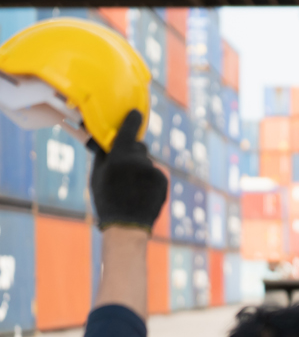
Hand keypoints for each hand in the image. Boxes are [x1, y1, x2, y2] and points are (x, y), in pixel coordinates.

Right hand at [89, 110, 166, 230]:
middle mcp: (139, 161)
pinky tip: (141, 191)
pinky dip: (149, 178)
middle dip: (132, 153)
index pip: (129, 131)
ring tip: (132, 186)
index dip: (132, 120)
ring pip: (146, 162)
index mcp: (120, 157)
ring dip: (140, 168)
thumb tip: (106, 139)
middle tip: (124, 168)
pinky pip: (155, 173)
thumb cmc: (107, 199)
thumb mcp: (98, 175)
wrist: (127, 224)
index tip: (136, 112)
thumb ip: (104, 155)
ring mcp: (154, 170)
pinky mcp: (163, 180)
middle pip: (138, 148)